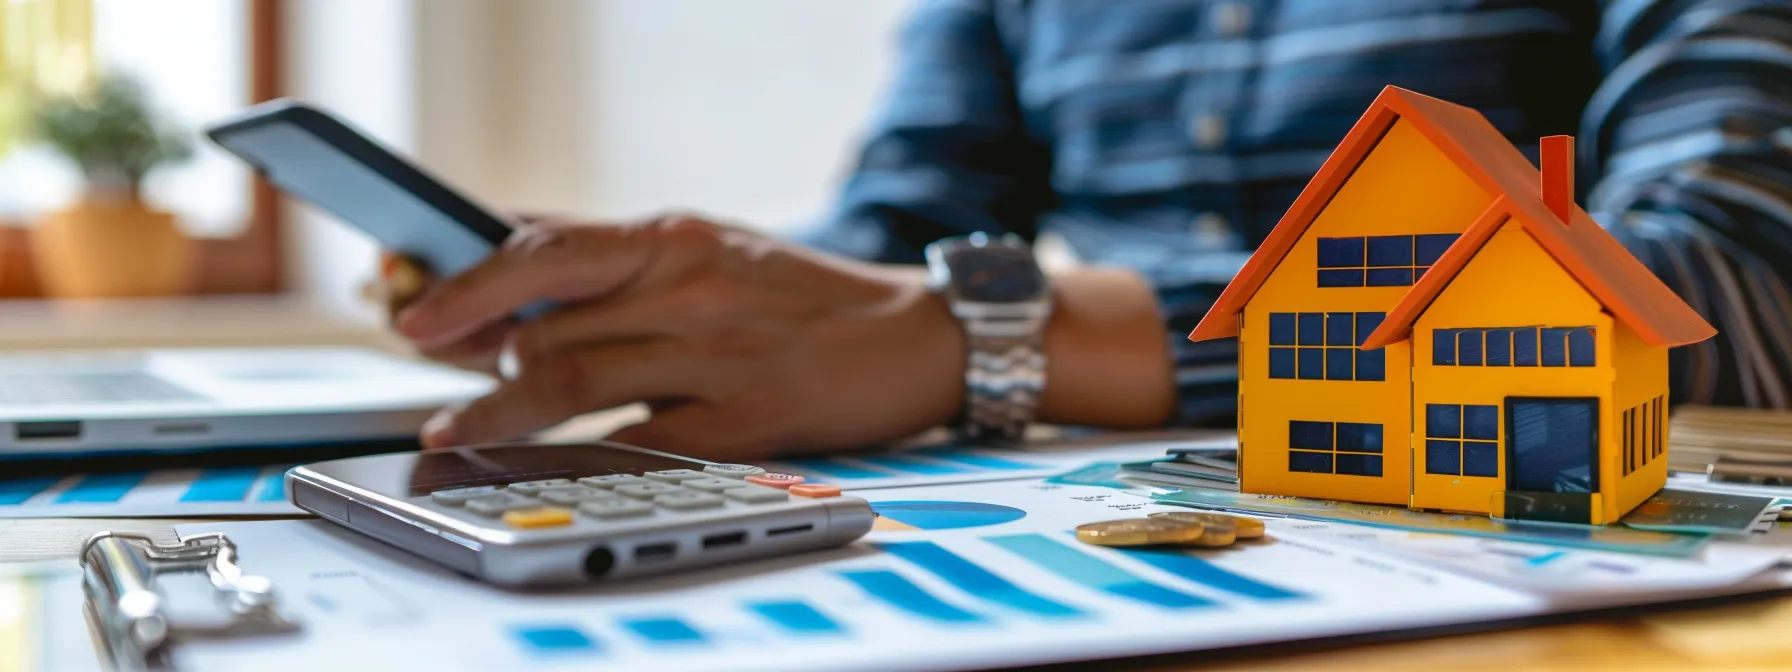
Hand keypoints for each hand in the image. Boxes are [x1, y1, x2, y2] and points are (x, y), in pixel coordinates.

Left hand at [392, 214, 966, 459]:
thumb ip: (612, 256)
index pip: (542, 249)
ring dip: (497, 412)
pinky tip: (543, 461)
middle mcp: (690, 288)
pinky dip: (577, 453)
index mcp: (674, 239)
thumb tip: (508, 246)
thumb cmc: (798, 295)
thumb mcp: (705, 249)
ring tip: (453, 431)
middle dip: (467, 353)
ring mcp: (717, 355)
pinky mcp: (745, 419)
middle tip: (423, 369)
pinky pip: (637, 440)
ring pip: (573, 381)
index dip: (464, 280)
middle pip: (543, 323)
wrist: (914, 335)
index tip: (407, 304)